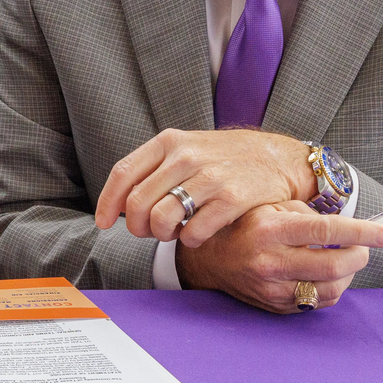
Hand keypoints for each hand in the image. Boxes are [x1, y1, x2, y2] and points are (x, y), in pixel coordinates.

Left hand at [95, 128, 315, 245]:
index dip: (107, 202)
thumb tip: (119, 203)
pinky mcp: (233, 198)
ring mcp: (210, 177)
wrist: (279, 158)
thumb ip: (154, 170)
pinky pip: (194, 232)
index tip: (103, 223)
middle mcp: (186, 156)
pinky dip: (190, 240)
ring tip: (174, 233)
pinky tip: (197, 234)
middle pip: (137, 203)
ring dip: (162, 236)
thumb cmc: (225, 159)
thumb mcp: (187, 149)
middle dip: (137, 227)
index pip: (123, 173)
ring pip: (161, 219)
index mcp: (170, 142)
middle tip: (150, 232)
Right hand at [175, 202, 382, 312]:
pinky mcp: (274, 306)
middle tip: (363, 249)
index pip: (326, 231)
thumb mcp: (269, 206)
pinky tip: (325, 276)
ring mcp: (272, 288)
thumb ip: (305, 213)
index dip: (361, 232)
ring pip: (330, 290)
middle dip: (359, 257)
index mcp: (270, 230)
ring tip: (344, 261)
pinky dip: (330, 289)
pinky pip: (316, 304)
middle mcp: (270, 261)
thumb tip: (345, 227)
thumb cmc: (243, 226)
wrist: (207, 259)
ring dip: (347, 275)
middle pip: (334, 266)